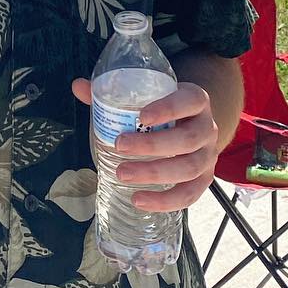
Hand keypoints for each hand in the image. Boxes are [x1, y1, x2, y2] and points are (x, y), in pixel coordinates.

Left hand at [72, 77, 220, 211]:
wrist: (189, 125)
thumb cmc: (162, 109)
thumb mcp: (146, 96)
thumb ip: (112, 92)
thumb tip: (78, 86)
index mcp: (195, 99)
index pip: (189, 100)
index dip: (168, 109)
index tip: (141, 116)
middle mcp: (208, 127)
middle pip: (188, 139)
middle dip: (152, 145)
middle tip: (119, 146)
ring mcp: (209, 155)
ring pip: (190, 168)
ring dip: (155, 174)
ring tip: (122, 174)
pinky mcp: (205, 179)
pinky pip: (191, 195)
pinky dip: (166, 201)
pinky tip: (140, 200)